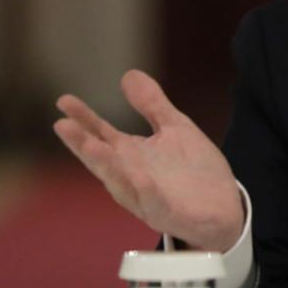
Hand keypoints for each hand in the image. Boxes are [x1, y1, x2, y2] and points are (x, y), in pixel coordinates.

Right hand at [53, 70, 243, 252]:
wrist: (224, 209)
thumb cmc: (193, 171)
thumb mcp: (175, 129)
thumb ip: (152, 105)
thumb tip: (128, 73)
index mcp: (131, 157)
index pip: (102, 136)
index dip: (84, 119)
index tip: (64, 101)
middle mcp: (131, 178)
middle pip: (103, 160)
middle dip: (83, 144)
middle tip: (62, 125)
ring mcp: (147, 198)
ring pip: (122, 183)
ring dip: (106, 166)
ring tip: (90, 146)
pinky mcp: (169, 213)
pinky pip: (155, 202)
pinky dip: (147, 191)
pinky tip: (141, 177)